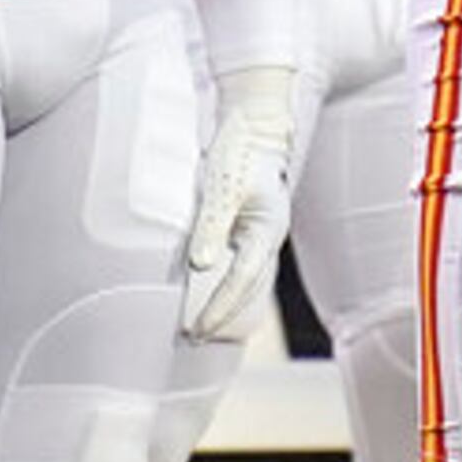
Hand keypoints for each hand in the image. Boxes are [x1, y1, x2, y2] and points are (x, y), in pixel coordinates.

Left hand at [182, 64, 295, 341]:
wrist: (254, 125)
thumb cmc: (238, 152)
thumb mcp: (221, 188)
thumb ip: (212, 226)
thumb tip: (201, 265)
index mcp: (267, 231)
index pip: (241, 281)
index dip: (219, 308)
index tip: (198, 329)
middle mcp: (267, 237)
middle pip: (247, 288)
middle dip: (223, 313)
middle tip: (194, 337)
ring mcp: (260, 233)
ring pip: (245, 280)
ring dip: (225, 303)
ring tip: (200, 326)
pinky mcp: (248, 227)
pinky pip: (239, 265)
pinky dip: (225, 285)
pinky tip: (207, 295)